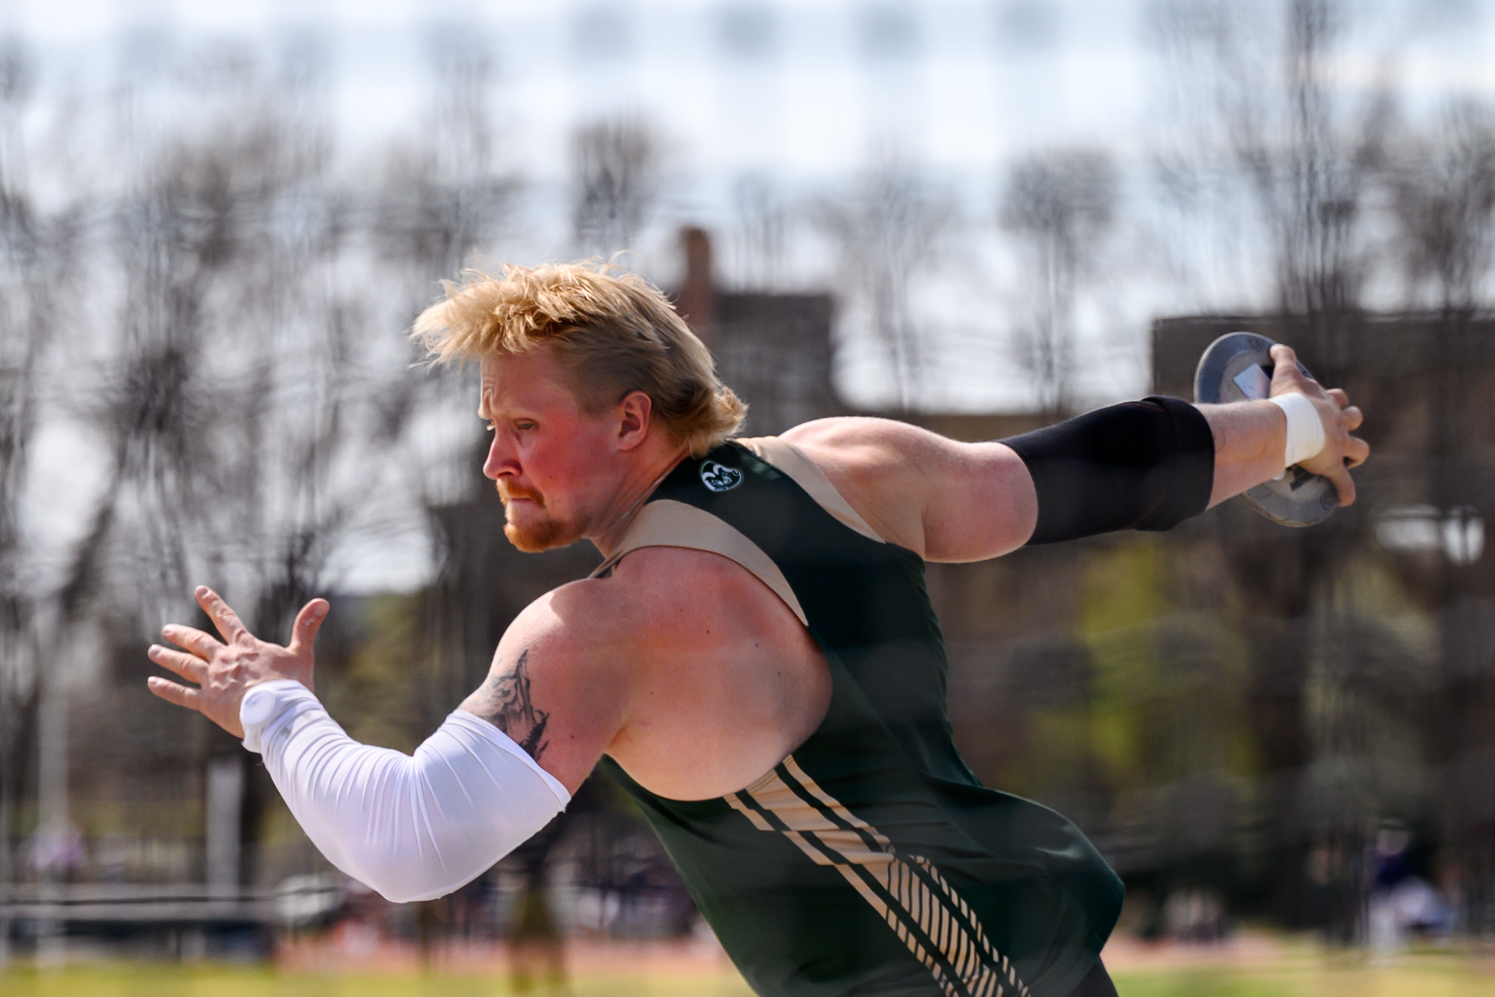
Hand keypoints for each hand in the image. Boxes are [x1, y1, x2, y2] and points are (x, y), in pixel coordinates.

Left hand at [146, 586, 328, 738]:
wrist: (278, 713)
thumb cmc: (293, 685)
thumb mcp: (302, 654)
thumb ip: (307, 627)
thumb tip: (322, 601)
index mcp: (246, 647)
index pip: (227, 619)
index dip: (213, 603)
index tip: (199, 590)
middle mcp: (225, 660)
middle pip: (198, 642)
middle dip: (181, 634)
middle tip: (166, 629)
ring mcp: (213, 681)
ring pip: (185, 665)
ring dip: (168, 657)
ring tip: (153, 651)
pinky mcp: (207, 703)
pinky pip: (182, 694)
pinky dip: (166, 688)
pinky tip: (152, 682)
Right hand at [1267, 344, 1369, 505]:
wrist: (1292, 422)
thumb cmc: (1289, 400)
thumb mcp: (1286, 374)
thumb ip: (1283, 357)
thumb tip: (1275, 346)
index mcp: (1326, 402)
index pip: (1337, 398)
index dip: (1334, 401)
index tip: (1327, 405)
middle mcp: (1337, 421)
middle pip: (1354, 418)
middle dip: (1349, 423)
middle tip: (1337, 432)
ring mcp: (1338, 444)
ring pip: (1360, 449)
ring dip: (1355, 454)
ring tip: (1346, 461)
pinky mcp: (1333, 465)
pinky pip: (1343, 482)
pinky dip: (1345, 491)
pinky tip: (1344, 499)